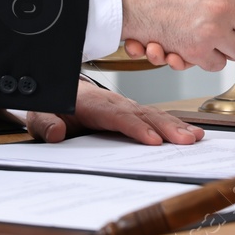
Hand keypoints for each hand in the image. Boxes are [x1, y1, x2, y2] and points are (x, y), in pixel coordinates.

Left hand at [24, 79, 203, 145]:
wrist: (57, 94)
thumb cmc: (53, 106)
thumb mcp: (40, 113)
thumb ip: (45, 123)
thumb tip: (57, 132)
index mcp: (93, 104)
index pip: (118, 116)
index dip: (137, 128)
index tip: (153, 140)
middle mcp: (114, 102)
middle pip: (143, 114)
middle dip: (167, 127)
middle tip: (187, 140)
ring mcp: (125, 106)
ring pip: (153, 115)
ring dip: (175, 126)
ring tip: (194, 137)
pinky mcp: (131, 112)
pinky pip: (154, 117)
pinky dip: (173, 124)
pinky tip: (189, 133)